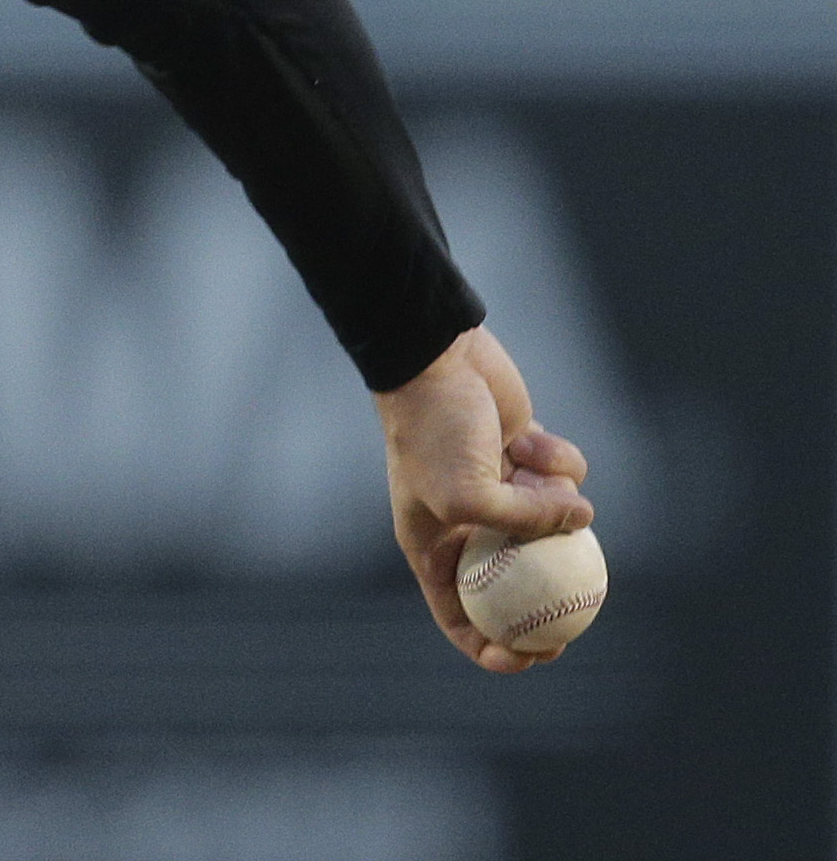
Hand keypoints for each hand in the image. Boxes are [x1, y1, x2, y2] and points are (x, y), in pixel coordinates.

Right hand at [376, 325, 593, 672]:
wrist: (436, 360)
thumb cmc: (434, 433)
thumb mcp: (468, 496)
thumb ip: (526, 526)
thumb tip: (583, 523)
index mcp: (435, 546)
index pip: (461, 617)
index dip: (494, 648)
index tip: (534, 656)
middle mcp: (469, 525)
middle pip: (517, 584)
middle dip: (551, 601)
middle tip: (584, 612)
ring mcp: (502, 492)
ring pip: (554, 525)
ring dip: (554, 502)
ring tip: (527, 466)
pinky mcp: (528, 461)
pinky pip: (566, 480)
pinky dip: (557, 463)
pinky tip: (530, 437)